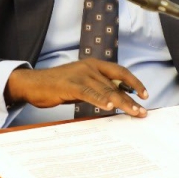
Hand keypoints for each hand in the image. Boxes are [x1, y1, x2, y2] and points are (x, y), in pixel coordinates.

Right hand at [5, 59, 148, 116]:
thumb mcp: (81, 85)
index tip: (145, 95)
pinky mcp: (70, 85)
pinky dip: (101, 100)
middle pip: (116, 84)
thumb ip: (97, 89)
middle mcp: (90, 67)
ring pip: (106, 90)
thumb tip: (115, 100)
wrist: (33, 84)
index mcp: (94, 65)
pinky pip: (90, 93)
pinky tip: (110, 108)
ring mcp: (80, 74)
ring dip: (122, 103)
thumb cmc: (57, 86)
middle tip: (142, 112)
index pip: (120, 72)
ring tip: (133, 113)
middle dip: (131, 99)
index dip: (134, 82)